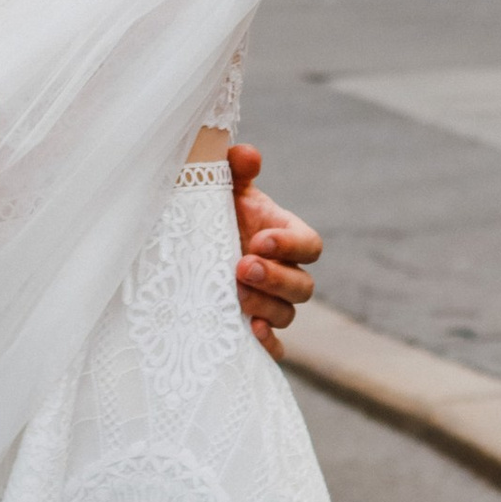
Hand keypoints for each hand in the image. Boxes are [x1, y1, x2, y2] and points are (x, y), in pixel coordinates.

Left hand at [227, 141, 321, 357]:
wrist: (189, 242)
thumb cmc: (213, 209)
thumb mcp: (222, 186)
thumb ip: (236, 169)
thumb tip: (247, 155)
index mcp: (286, 236)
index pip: (311, 246)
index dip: (291, 245)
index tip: (259, 239)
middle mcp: (285, 271)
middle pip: (303, 286)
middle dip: (276, 278)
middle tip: (242, 267)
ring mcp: (272, 302)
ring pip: (288, 314)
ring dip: (266, 307)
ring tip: (235, 296)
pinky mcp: (256, 326)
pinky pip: (277, 346)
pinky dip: (270, 345)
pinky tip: (252, 335)